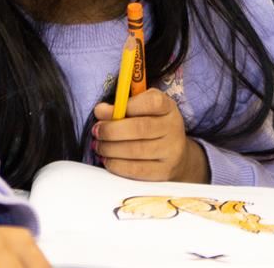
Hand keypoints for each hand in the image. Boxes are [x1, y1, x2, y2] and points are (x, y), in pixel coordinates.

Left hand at [93, 89, 208, 182]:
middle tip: (96, 131)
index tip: (102, 110)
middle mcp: (173, 127)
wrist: (177, 155)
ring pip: (135, 150)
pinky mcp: (164, 171)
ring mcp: (171, 151)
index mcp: (168, 107)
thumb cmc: (154, 126)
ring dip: (110, 148)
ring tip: (99, 146)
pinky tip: (107, 159)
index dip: (126, 105)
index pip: (152, 102)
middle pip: (140, 128)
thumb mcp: (146, 109)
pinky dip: (116, 165)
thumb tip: (101, 110)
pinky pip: (136, 170)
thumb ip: (125, 106)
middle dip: (111, 130)